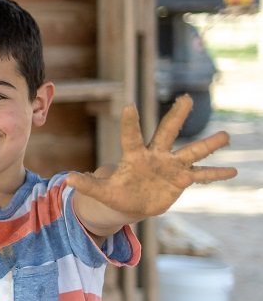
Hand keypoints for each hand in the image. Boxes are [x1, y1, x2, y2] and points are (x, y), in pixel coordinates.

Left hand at [66, 95, 236, 218]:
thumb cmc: (115, 192)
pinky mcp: (181, 180)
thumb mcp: (101, 191)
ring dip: (208, 145)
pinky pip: (201, 176)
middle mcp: (155, 155)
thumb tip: (67, 180)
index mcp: (134, 156)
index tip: (128, 106)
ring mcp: (171, 166)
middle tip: (185, 98)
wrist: (131, 202)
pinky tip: (233, 171)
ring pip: (191, 152)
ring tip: (226, 135)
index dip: (129, 124)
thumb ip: (88, 184)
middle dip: (175, 117)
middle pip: (166, 133)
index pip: (131, 137)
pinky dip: (215, 174)